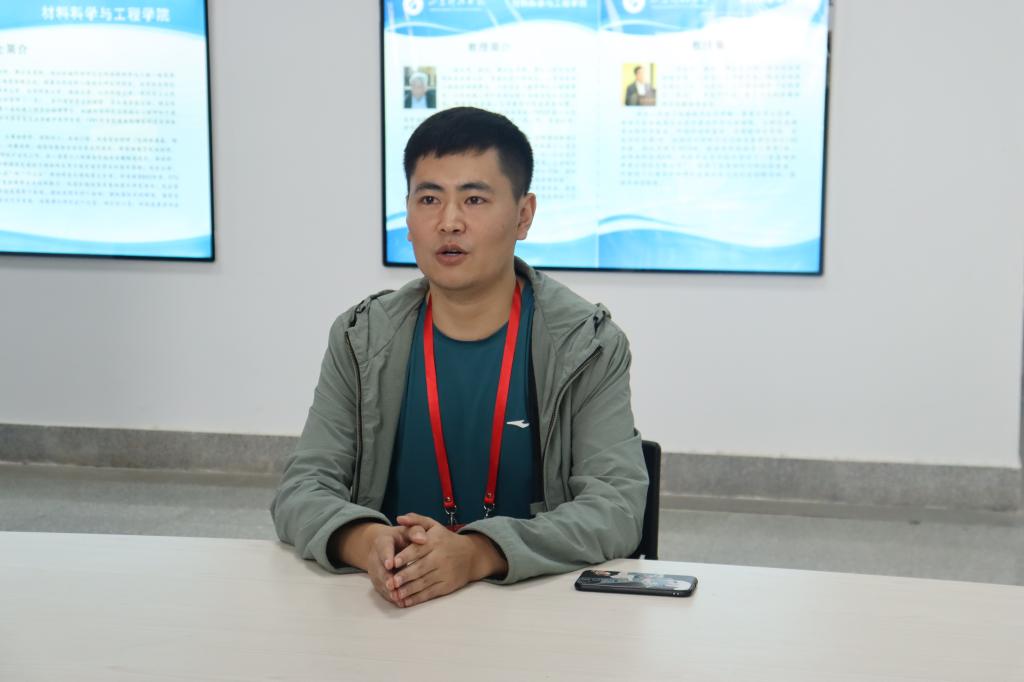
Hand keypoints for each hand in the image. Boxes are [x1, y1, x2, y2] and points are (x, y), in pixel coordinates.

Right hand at [333, 521, 422, 604]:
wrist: (389, 545)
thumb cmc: (403, 537)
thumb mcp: (409, 530)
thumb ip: (416, 531)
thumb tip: (423, 538)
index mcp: (382, 541)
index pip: (383, 548)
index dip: (386, 556)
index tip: (390, 564)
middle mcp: (375, 557)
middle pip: (379, 568)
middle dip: (386, 577)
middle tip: (393, 585)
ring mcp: (375, 571)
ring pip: (380, 582)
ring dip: (388, 590)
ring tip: (397, 597)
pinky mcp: (378, 581)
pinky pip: (383, 590)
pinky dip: (391, 597)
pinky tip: (400, 603)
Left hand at [389, 512, 507, 607]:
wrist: (471, 555)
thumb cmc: (446, 539)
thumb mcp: (433, 525)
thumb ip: (416, 520)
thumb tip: (399, 518)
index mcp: (435, 541)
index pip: (418, 549)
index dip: (405, 557)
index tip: (392, 563)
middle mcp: (440, 557)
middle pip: (420, 568)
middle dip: (405, 576)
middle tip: (391, 582)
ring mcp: (445, 573)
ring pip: (424, 582)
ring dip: (409, 590)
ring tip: (395, 595)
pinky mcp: (447, 585)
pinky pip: (431, 593)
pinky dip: (418, 598)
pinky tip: (406, 602)